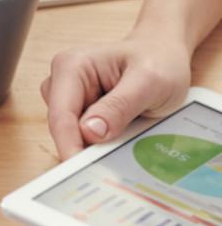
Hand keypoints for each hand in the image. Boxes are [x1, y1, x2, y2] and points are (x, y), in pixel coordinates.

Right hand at [41, 30, 191, 159]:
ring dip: (95, 142)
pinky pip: (81, 136)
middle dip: (85, 145)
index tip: (79, 170)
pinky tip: (122, 129)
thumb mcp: (150, 82)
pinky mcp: (76, 111)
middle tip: (116, 155)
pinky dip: (100, 141)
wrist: (164, 55)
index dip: (69, 145)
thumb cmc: (159, 61)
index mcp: (71, 67)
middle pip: (62, 128)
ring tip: (128, 128)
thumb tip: (89, 132)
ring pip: (70, 135)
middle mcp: (61, 82)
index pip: (61, 116)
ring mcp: (67, 98)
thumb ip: (119, 106)